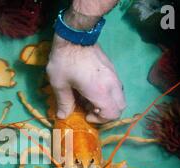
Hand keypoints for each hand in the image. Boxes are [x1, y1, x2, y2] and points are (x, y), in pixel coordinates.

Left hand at [47, 0, 124, 122]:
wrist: (74, 36)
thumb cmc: (64, 61)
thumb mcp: (59, 84)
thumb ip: (64, 103)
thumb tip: (63, 116)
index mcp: (100, 92)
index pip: (112, 114)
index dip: (100, 120)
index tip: (86, 114)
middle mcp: (112, 85)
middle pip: (120, 107)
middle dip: (107, 113)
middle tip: (89, 108)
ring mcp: (114, 75)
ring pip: (120, 97)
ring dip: (107, 102)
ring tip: (90, 98)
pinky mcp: (112, 68)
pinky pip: (116, 87)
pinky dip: (108, 93)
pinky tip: (92, 88)